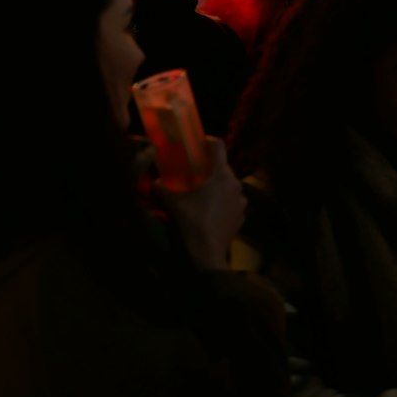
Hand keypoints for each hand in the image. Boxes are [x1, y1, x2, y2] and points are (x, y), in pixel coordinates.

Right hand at [154, 137, 245, 269]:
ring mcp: (241, 201)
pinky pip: (232, 201)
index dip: (208, 141)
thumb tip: (154, 182)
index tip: (198, 144)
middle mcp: (235, 184)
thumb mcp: (172, 203)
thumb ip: (162, 188)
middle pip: (223, 167)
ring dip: (217, 186)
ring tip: (203, 194)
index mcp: (220, 175)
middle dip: (209, 168)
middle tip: (195, 173)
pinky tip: (211, 211)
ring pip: (229, 185)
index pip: (219, 146)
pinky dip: (223, 201)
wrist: (206, 256)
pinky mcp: (242, 216)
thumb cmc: (191, 223)